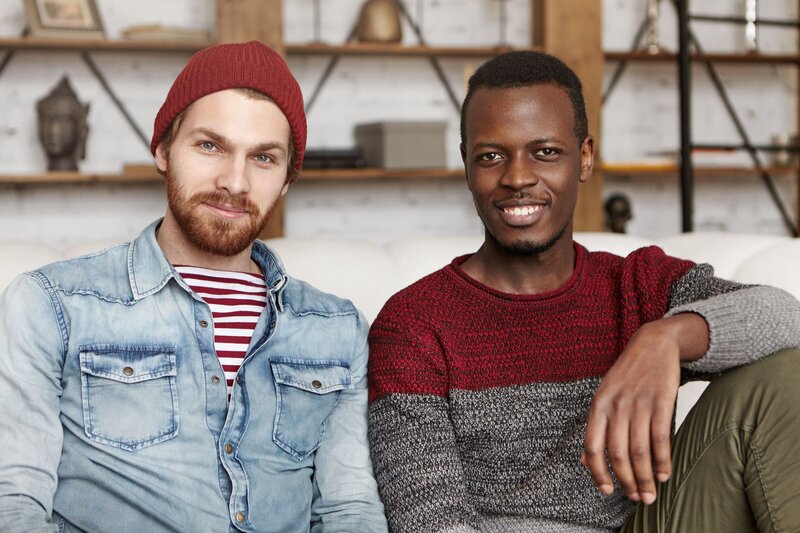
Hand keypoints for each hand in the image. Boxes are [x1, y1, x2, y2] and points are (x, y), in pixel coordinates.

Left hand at [581, 317, 692, 504]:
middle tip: (637, 499)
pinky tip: (665, 475)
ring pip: (639, 450)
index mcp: (598, 406)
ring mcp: (639, 403)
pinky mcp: (662, 401)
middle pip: (617, 454)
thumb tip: (584, 462)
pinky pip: (661, 438)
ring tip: (650, 494)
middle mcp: (616, 406)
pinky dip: (663, 461)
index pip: (592, 446)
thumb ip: (595, 428)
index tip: (606, 491)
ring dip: (646, 477)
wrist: (653, 343)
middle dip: (627, 481)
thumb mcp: (604, 396)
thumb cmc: (627, 375)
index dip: (597, 472)